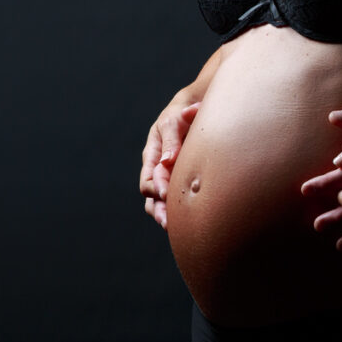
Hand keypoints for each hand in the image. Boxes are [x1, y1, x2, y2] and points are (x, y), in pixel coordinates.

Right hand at [140, 101, 199, 228]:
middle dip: (159, 209)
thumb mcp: (174, 123)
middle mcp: (156, 169)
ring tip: (173, 229)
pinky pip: (174, 201)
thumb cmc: (181, 115)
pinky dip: (178, 212)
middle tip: (168, 222)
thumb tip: (168, 161)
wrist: (192, 112)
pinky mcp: (179, 181)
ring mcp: (167, 177)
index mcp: (152, 155)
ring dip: (165, 215)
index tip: (167, 194)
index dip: (157, 187)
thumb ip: (171, 140)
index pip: (149, 179)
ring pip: (160, 202)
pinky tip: (189, 223)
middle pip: (151, 197)